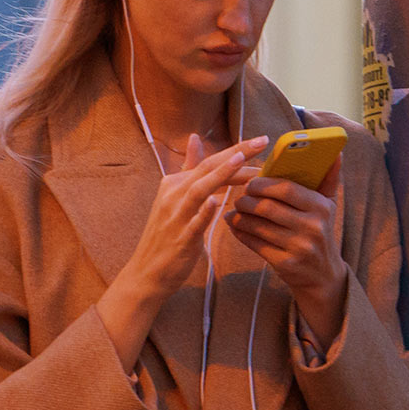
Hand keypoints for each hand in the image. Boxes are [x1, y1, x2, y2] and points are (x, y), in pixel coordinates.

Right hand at [97, 134, 267, 371]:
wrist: (147, 272)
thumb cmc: (167, 233)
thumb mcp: (175, 197)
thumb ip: (188, 168)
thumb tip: (194, 137)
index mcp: (174, 183)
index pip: (210, 162)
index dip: (236, 150)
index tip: (261, 140)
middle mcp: (174, 194)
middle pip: (208, 169)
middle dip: (236, 153)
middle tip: (262, 141)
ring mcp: (176, 216)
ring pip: (200, 190)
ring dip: (220, 174)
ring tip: (241, 160)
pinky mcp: (180, 238)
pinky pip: (193, 223)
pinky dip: (204, 212)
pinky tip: (216, 202)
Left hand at [228, 159, 348, 347]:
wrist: (323, 277)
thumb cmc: (321, 233)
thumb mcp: (328, 207)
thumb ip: (329, 179)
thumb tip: (336, 153)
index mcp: (321, 208)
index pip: (286, 189)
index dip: (263, 184)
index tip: (251, 182)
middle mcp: (312, 228)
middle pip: (268, 207)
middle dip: (247, 200)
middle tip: (239, 197)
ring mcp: (298, 247)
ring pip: (258, 225)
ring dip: (240, 216)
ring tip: (234, 210)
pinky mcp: (284, 264)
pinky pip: (254, 243)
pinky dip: (240, 232)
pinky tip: (234, 225)